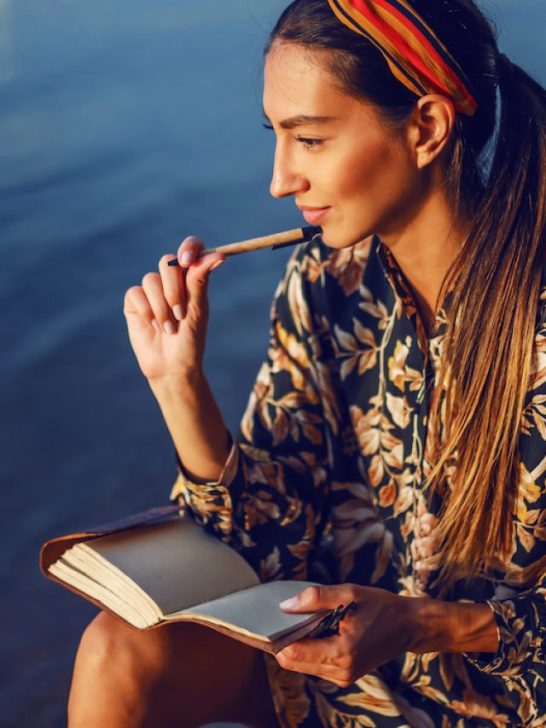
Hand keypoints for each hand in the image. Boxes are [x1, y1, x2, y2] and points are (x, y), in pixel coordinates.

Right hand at [123, 236, 224, 381]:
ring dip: (161, 307)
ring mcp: (151, 290)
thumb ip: (200, 280)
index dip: (189, 248)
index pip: (191, 249)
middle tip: (180, 313)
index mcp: (191, 278)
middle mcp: (171, 281)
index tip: (188, 261)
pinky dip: (147, 311)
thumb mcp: (198, 310)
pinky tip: (153, 326)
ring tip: (169, 328)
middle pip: (168, 262)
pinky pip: (136, 292)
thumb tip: (220, 255)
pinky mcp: (135, 301)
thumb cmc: (190, 340)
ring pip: (151, 279)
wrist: (171, 366)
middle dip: (174, 290)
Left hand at [276, 584, 415, 687]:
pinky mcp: (345, 675)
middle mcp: (341, 671)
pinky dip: (309, 649)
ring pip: (303, 666)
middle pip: (294, 663)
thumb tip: (286, 606)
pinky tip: (313, 630)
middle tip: (279, 618)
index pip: (294, 654)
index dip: (277, 638)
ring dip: (297, 646)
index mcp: (342, 652)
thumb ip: (316, 598)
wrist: (409, 625)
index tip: (268, 620)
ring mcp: (344, 676)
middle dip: (284, 642)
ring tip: (299, 620)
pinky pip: (316, 665)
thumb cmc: (382, 607)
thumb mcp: (349, 593)